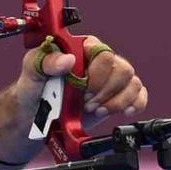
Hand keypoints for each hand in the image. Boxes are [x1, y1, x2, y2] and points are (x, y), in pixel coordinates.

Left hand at [13, 36, 148, 130]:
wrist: (36, 120)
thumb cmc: (33, 92)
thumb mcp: (31, 74)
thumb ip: (44, 62)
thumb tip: (67, 59)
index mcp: (81, 48)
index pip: (102, 51)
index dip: (97, 73)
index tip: (83, 88)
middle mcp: (100, 61)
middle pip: (122, 69)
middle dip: (106, 91)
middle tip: (87, 103)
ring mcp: (111, 80)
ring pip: (133, 82)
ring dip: (116, 102)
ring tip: (96, 111)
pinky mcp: (119, 97)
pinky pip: (140, 95)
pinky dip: (134, 105)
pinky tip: (121, 112)